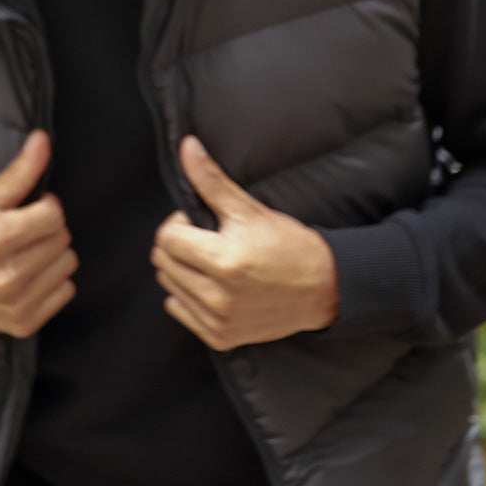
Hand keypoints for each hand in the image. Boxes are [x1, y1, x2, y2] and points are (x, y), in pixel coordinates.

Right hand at [0, 130, 76, 335]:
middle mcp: (7, 276)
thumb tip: (43, 139)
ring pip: (67, 263)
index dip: (44, 207)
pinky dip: (52, 281)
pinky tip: (28, 276)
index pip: (54, 215)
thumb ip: (19, 171)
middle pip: (62, 238)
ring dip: (52, 254)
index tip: (27, 210)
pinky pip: (65, 290)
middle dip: (47, 229)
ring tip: (25, 253)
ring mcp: (16, 303)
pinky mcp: (24, 323)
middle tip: (22, 233)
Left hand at [151, 136, 339, 349]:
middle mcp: (218, 296)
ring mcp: (218, 321)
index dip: (179, 224)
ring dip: (183, 269)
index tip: (200, 222)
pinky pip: (179, 310)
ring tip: (213, 261)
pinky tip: (214, 285)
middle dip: (180, 245)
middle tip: (209, 240)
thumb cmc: (288, 246)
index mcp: (223, 262)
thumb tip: (187, 148)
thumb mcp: (249, 209)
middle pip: (163, 263)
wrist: (323, 288)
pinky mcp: (220, 337)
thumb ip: (211, 180)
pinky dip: (189, 295)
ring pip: (169, 286)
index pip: (166, 238)